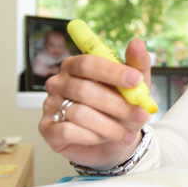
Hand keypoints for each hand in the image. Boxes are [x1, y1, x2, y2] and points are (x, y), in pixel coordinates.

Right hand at [38, 38, 152, 168]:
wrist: (113, 143)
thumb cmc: (121, 110)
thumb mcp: (136, 88)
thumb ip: (137, 65)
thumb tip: (137, 42)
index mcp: (76, 66)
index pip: (88, 63)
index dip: (112, 71)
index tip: (136, 80)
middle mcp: (58, 82)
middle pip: (84, 90)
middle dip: (117, 105)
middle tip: (140, 115)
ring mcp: (50, 105)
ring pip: (79, 113)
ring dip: (109, 126)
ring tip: (126, 134)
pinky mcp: (47, 128)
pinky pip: (68, 131)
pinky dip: (91, 137)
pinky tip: (103, 139)